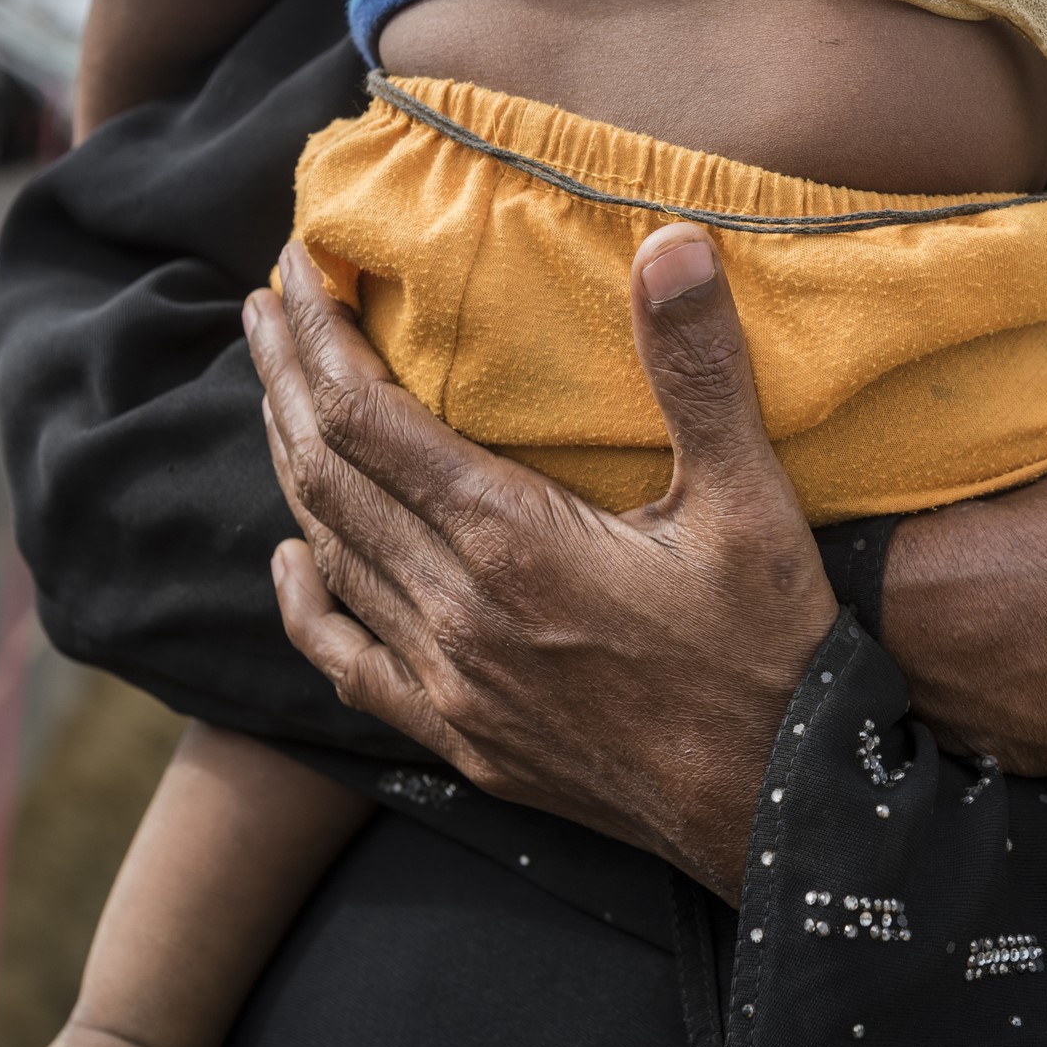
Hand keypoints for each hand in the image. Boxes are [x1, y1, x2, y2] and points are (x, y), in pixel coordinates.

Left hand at [245, 228, 835, 898]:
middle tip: (268, 306)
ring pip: (329, 554)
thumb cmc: (768, 651)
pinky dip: (304, 598)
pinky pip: (346, 658)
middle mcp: (454, 611)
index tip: (295, 265)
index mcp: (509, 541)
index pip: (365, 417)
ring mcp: (448, 682)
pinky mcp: (461, 736)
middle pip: (326, 475)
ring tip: (277, 398)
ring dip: (291, 467)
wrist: (778, 807)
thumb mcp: (749, 502)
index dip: (318, 337)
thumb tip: (671, 239)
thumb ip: (699, 371)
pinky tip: (290, 560)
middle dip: (285, 380)